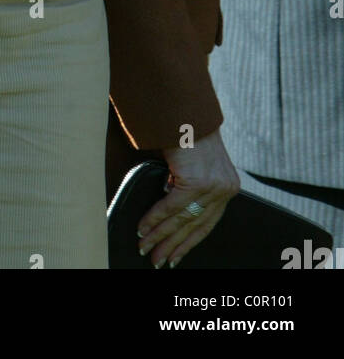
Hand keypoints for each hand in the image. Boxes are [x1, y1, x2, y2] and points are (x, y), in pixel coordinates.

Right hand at [137, 130, 239, 268]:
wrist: (185, 109)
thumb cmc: (187, 130)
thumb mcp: (195, 163)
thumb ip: (189, 184)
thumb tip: (171, 203)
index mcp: (227, 186)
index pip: (208, 222)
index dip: (189, 241)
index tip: (175, 256)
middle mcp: (224, 189)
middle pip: (194, 225)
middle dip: (172, 245)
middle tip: (156, 260)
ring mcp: (213, 186)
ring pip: (181, 220)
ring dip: (159, 236)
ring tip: (145, 248)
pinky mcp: (196, 181)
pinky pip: (171, 207)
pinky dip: (154, 219)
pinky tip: (143, 228)